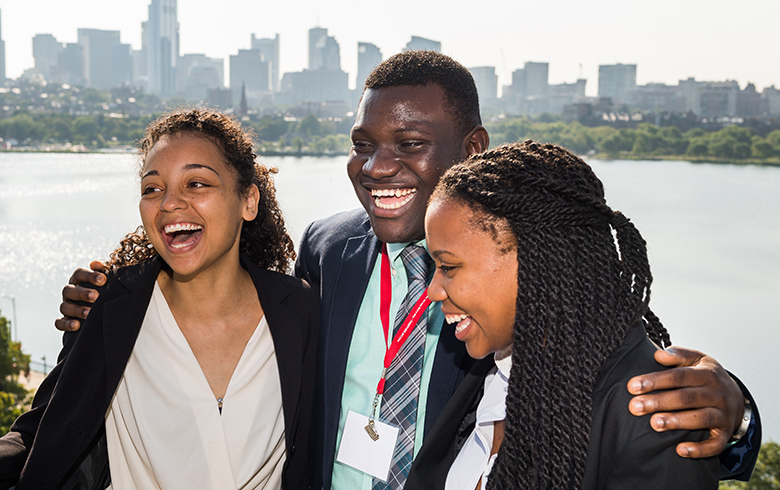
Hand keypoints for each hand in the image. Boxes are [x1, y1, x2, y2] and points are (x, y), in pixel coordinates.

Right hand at [54, 261, 107, 331]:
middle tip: (96, 296)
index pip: (79, 274)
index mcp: (79, 281)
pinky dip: (66, 324)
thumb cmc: (108, 292)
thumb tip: (96, 264)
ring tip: (89, 313)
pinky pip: (59, 323)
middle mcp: (70, 293)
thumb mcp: (108, 282)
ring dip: (77, 310)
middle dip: (82, 293)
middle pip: (69, 290)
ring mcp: (67, 307)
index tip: (103, 279)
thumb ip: (104, 271)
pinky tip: (77, 325)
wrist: (107, 312)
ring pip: (65, 307)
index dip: (89, 275)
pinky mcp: (65, 321)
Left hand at [627, 346, 743, 458]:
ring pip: (700, 419)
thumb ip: (678, 355)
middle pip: (686, 397)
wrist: (737, 398)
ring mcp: (723, 415)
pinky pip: (715, 444)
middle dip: (659, 402)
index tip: (633, 386)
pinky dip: (699, 449)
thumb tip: (658, 354)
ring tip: (654, 423)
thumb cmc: (707, 377)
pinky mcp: (725, 434)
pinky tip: (680, 450)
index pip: (679, 376)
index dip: (656, 380)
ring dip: (677, 421)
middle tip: (635, 407)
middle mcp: (717, 394)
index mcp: (707, 373)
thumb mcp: (697, 360)